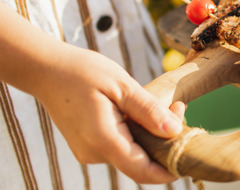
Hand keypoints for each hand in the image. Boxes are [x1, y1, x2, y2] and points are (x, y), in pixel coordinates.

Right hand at [33, 45, 184, 183]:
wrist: (47, 71)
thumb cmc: (84, 73)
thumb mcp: (122, 85)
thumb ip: (148, 111)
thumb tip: (174, 131)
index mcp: (102, 139)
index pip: (142, 170)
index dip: (168, 169)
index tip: (190, 155)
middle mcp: (94, 153)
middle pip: (141, 162)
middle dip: (166, 142)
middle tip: (179, 108)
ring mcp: (89, 152)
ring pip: (132, 154)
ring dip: (153, 136)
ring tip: (167, 106)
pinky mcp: (89, 146)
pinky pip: (121, 147)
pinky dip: (138, 134)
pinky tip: (144, 112)